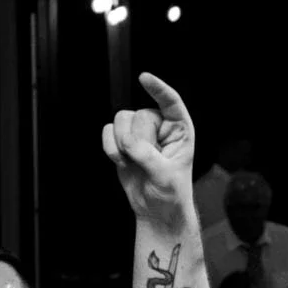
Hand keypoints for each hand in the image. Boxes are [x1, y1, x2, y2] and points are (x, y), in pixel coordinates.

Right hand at [103, 72, 198, 226]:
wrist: (154, 209)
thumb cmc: (170, 193)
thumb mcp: (165, 176)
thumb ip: (147, 156)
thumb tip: (128, 142)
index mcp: (179, 130)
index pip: (170, 101)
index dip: (157, 89)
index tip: (143, 78)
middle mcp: (160, 126)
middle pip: (138, 115)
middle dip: (136, 141)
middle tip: (145, 162)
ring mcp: (140, 133)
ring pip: (121, 121)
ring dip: (121, 145)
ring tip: (132, 163)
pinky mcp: (122, 142)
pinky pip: (108, 132)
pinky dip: (110, 148)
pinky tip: (122, 162)